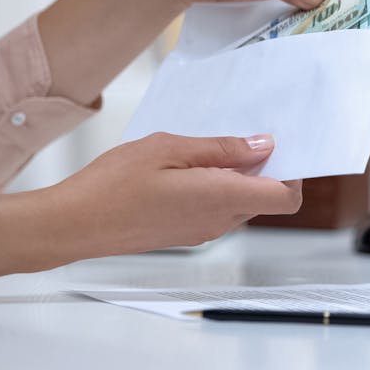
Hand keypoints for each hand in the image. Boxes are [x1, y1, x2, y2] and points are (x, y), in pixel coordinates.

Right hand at [47, 132, 301, 255]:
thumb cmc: (114, 184)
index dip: (294, 172)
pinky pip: (219, 209)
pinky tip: (189, 167)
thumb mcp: (170, 148)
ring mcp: (204, 231)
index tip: (282, 146)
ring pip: (242, 202)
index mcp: (223, 199)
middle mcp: (220, 221)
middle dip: (264, 168)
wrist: (75, 223)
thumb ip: (221, 149)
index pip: (286, 198)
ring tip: (205, 149)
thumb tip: (262, 147)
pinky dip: (218, 187)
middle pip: (266, 198)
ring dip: (238, 177)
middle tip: (239, 135)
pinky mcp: (187, 234)